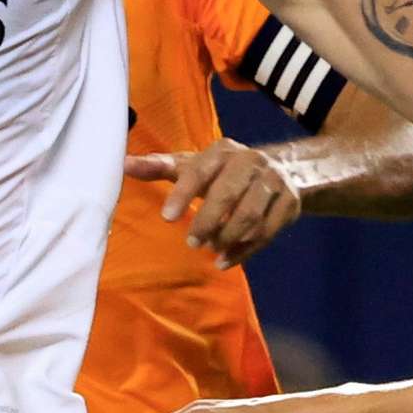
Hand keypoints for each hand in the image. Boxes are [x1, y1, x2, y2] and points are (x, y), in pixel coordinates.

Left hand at [126, 140, 301, 264]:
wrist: (285, 169)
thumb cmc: (225, 171)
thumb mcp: (194, 164)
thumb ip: (160, 166)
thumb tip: (122, 164)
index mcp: (223, 150)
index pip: (200, 170)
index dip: (183, 194)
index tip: (167, 218)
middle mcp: (251, 161)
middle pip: (228, 194)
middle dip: (207, 221)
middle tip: (191, 242)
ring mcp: (274, 182)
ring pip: (251, 215)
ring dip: (228, 237)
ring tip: (210, 250)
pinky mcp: (289, 203)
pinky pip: (268, 232)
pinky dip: (245, 250)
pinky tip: (225, 261)